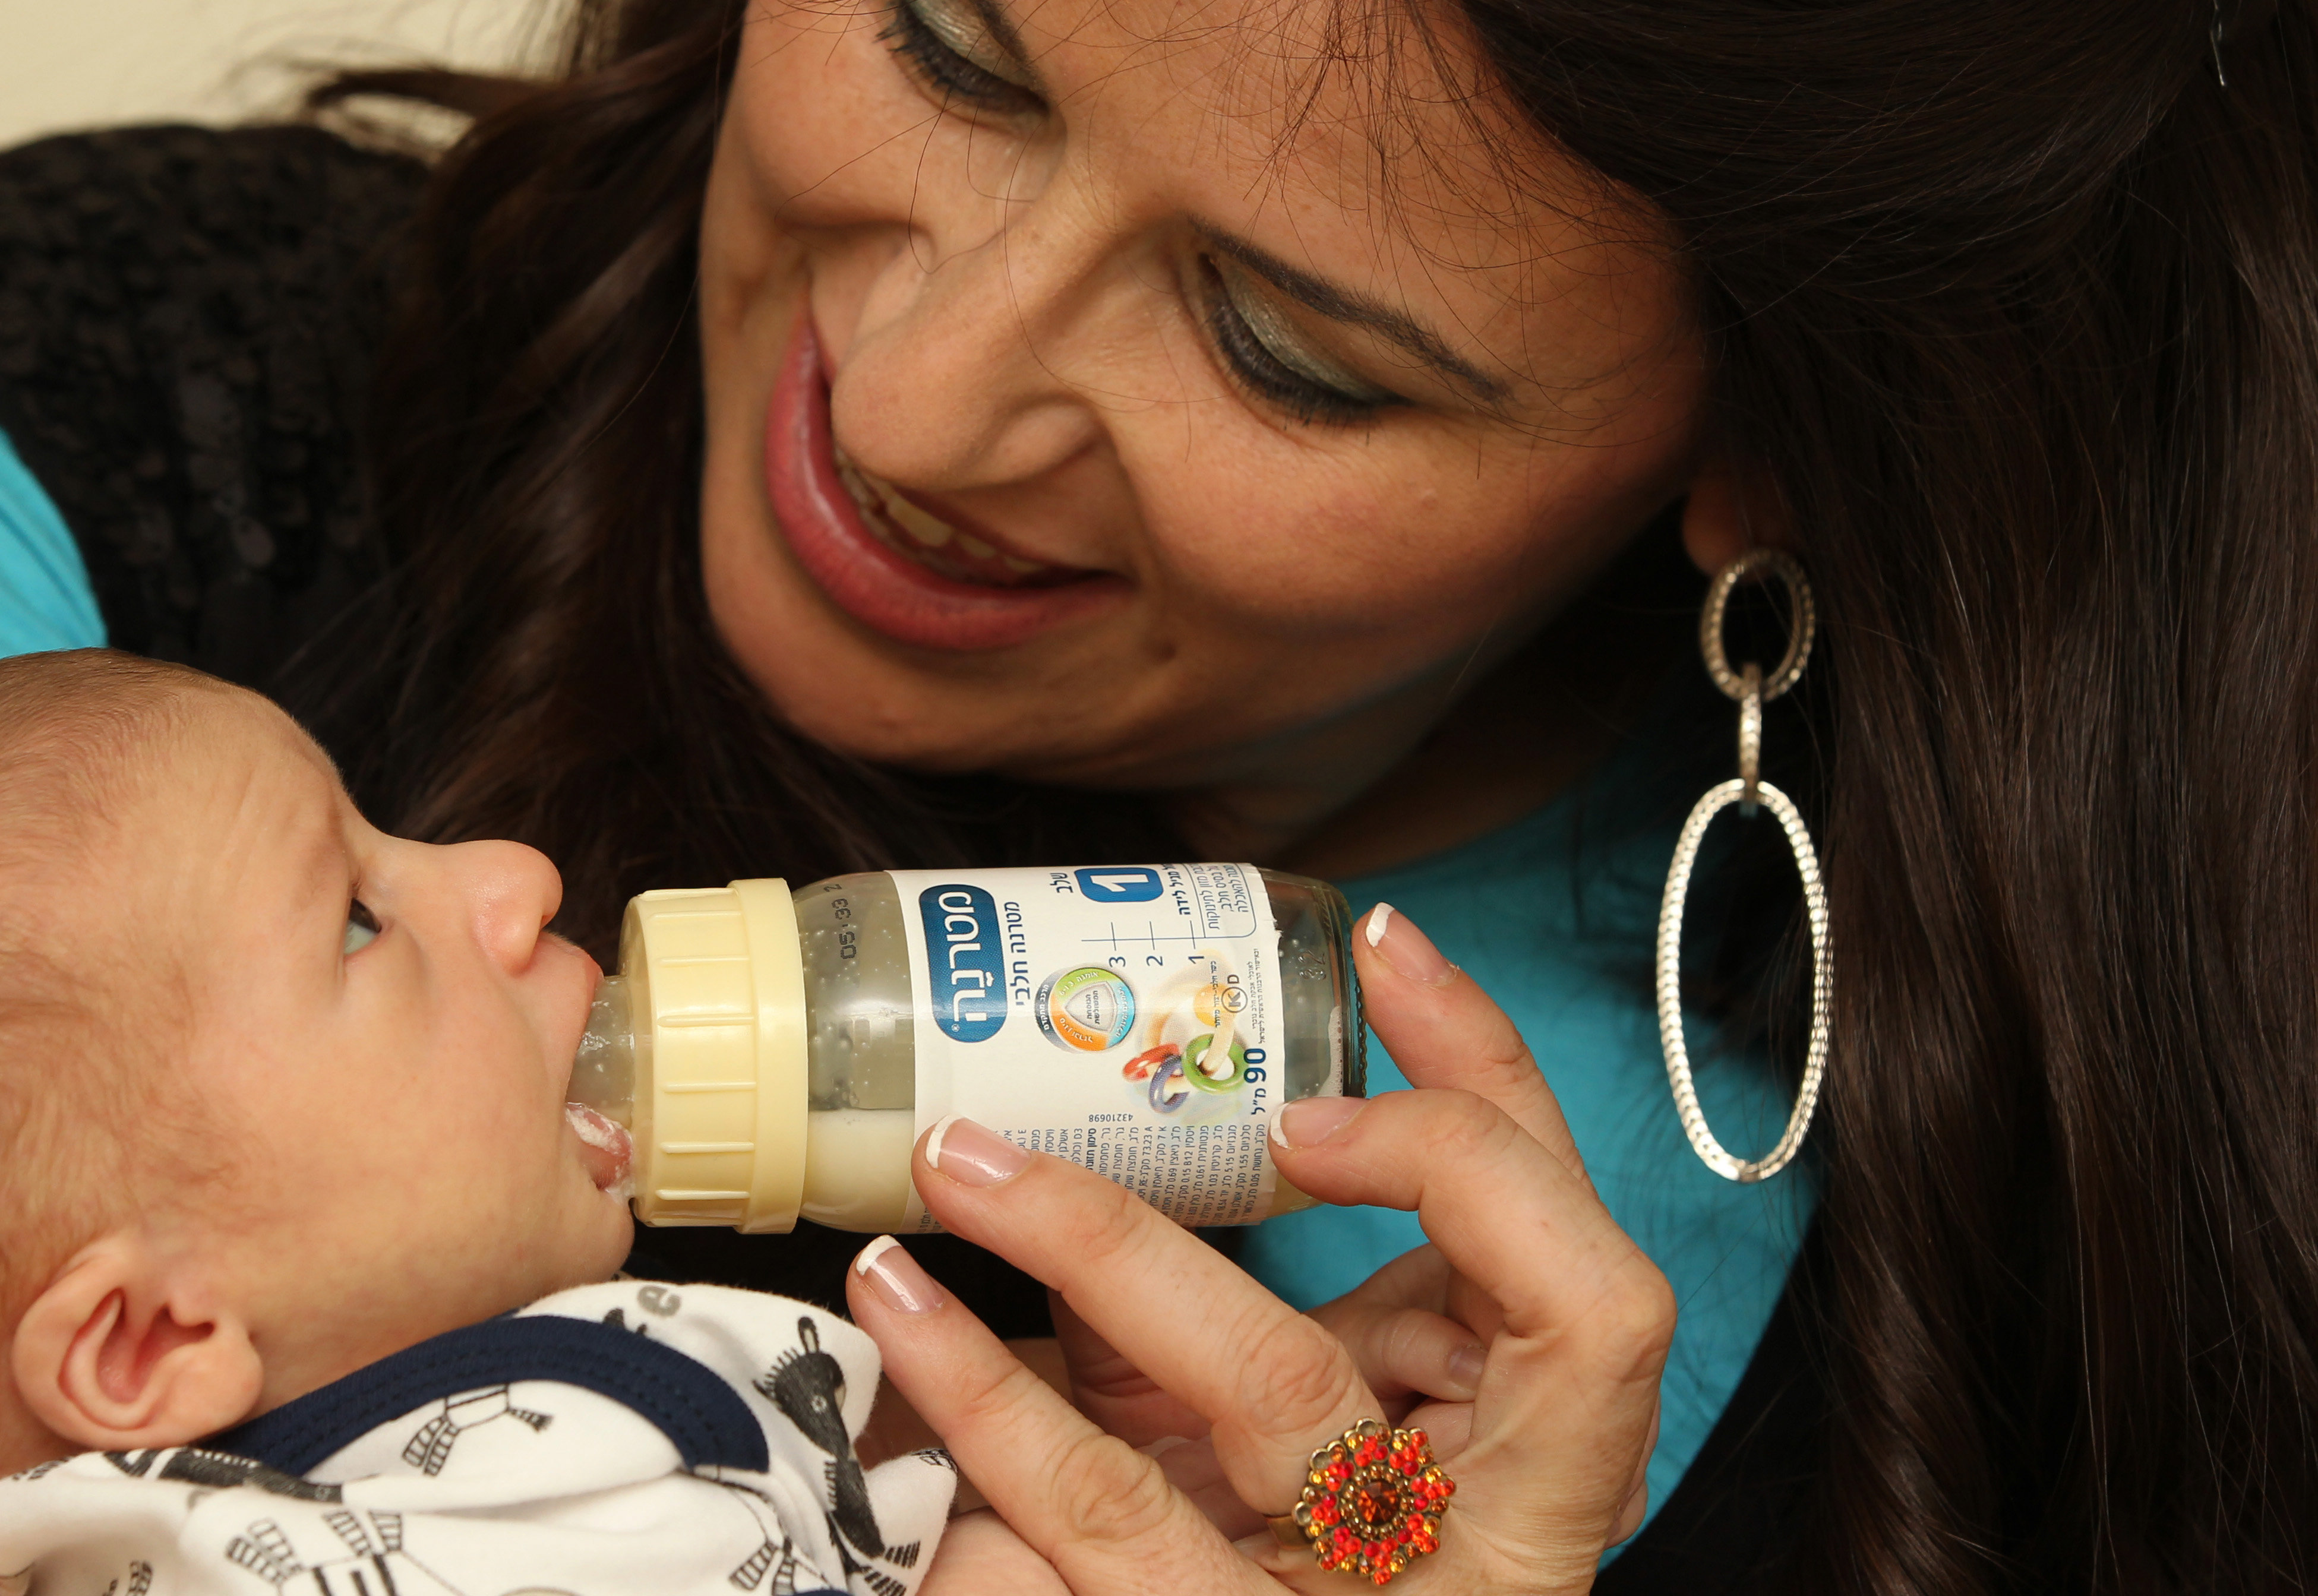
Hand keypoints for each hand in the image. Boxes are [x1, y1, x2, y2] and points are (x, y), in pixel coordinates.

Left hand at [845, 904, 1671, 1592]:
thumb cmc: (1264, 1566)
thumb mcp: (1287, 1435)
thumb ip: (1238, 1312)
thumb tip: (1087, 1147)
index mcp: (1534, 1468)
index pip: (1596, 1270)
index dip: (1503, 1095)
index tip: (1385, 963)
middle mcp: (1491, 1543)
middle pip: (1507, 1312)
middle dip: (1421, 1146)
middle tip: (1267, 1086)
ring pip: (1276, 1380)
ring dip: (1101, 1235)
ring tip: (962, 1157)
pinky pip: (1103, 1498)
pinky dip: (983, 1387)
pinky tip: (902, 1311)